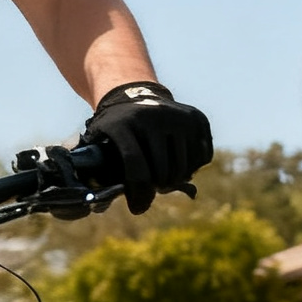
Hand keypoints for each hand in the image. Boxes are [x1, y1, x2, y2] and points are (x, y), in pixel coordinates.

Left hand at [81, 82, 213, 213]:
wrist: (134, 92)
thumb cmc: (114, 129)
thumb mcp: (98, 141)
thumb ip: (98, 171)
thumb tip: (99, 207)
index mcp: (123, 123)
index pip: (135, 164)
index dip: (138, 192)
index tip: (137, 209)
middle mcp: (152, 116)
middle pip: (162, 171)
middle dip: (157, 187)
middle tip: (153, 188)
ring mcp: (177, 115)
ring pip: (184, 167)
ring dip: (175, 180)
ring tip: (164, 177)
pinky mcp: (197, 117)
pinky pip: (203, 157)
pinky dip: (193, 168)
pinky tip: (179, 162)